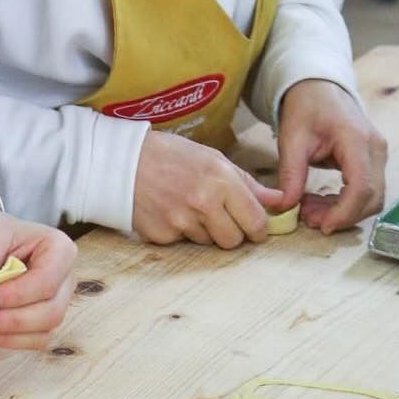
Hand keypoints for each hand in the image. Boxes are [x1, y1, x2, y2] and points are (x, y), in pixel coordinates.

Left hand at [0, 201, 77, 350]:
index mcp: (60, 249)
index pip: (46, 282)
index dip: (14, 295)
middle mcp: (66, 277)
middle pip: (51, 311)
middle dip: (12, 319)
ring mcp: (59, 300)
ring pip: (45, 330)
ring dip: (10, 333)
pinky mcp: (45, 319)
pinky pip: (36, 340)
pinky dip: (11, 341)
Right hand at [132, 130, 282, 247]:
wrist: (119, 161)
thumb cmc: (168, 155)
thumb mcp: (211, 158)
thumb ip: (246, 183)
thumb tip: (279, 200)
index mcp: (221, 180)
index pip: (255, 221)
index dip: (257, 228)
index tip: (252, 226)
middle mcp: (203, 203)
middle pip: (233, 240)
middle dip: (231, 233)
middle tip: (218, 218)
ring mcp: (180, 221)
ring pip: (208, 243)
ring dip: (203, 231)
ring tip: (186, 207)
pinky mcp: (161, 235)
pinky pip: (182, 242)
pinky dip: (178, 232)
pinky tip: (168, 211)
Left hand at [276, 78, 386, 231]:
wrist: (319, 89)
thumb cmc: (306, 108)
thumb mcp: (291, 139)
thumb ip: (290, 174)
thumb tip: (285, 206)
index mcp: (356, 140)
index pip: (361, 186)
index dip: (344, 212)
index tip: (322, 226)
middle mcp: (375, 149)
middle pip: (372, 197)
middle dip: (342, 215)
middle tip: (308, 219)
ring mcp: (378, 155)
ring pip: (372, 198)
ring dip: (343, 211)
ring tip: (309, 210)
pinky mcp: (373, 161)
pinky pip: (366, 190)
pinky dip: (345, 202)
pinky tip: (319, 201)